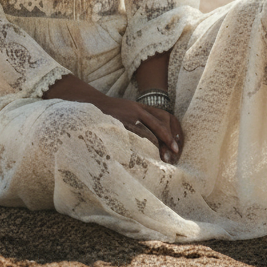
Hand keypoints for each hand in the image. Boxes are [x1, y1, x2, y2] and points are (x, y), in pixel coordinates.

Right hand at [42, 74, 183, 162]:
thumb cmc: (109, 112)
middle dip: (167, 142)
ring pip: (148, 134)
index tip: (176, 146)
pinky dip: (142, 148)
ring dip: (157, 148)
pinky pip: (134, 138)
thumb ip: (139, 120)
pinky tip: (146, 157)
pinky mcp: (119, 125)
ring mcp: (128, 117)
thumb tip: (153, 138)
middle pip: (159, 126)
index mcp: (140, 107)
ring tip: (162, 161)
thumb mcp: (127, 111)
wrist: (89, 104)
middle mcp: (137, 110)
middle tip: (173, 156)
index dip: (171, 132)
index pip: (163, 118)